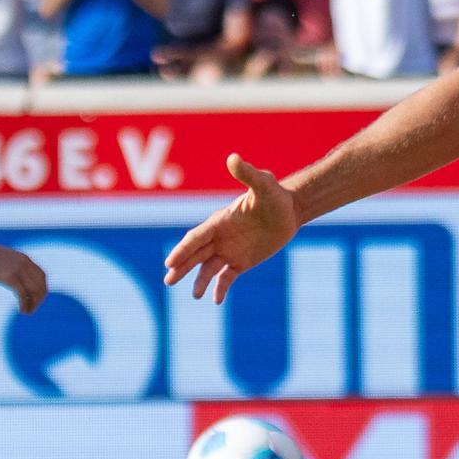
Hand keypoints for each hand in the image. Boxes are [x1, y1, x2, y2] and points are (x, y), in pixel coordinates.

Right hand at [0, 242, 48, 313]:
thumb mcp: (3, 258)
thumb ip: (11, 265)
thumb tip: (11, 274)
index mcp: (25, 259)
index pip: (42, 276)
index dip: (42, 288)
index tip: (37, 298)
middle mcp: (25, 264)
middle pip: (40, 285)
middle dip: (39, 298)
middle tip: (33, 308)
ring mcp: (18, 270)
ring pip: (34, 291)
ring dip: (34, 304)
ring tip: (28, 312)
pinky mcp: (9, 277)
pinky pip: (22, 294)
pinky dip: (25, 304)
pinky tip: (22, 310)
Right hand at [163, 154, 299, 303]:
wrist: (290, 210)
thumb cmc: (275, 195)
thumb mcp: (264, 184)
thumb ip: (248, 174)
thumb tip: (233, 158)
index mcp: (220, 221)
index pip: (197, 238)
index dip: (183, 250)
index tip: (171, 262)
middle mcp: (220, 238)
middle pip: (196, 255)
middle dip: (181, 267)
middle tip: (168, 281)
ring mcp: (229, 251)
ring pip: (208, 268)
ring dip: (199, 281)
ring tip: (194, 295)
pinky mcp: (242, 262)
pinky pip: (227, 277)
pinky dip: (220, 288)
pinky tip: (216, 300)